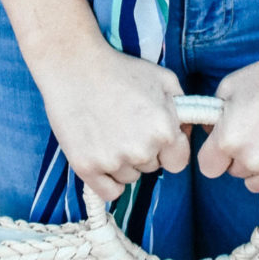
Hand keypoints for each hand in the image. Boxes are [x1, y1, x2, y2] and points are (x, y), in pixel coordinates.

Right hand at [32, 37, 190, 203]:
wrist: (73, 67)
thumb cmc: (120, 70)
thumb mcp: (163, 78)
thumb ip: (182, 108)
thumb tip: (185, 131)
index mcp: (164, 131)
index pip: (178, 162)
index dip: (167, 149)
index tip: (152, 136)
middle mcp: (141, 151)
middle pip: (151, 168)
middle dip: (143, 151)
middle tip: (124, 125)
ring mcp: (113, 161)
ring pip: (129, 178)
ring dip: (122, 162)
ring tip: (107, 131)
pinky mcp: (87, 168)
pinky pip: (109, 192)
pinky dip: (107, 181)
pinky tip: (100, 156)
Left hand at [196, 27, 258, 209]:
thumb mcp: (230, 86)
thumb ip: (214, 115)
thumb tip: (211, 134)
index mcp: (229, 139)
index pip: (208, 167)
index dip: (215, 155)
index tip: (226, 144)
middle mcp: (252, 160)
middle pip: (235, 173)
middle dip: (242, 156)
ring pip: (256, 185)